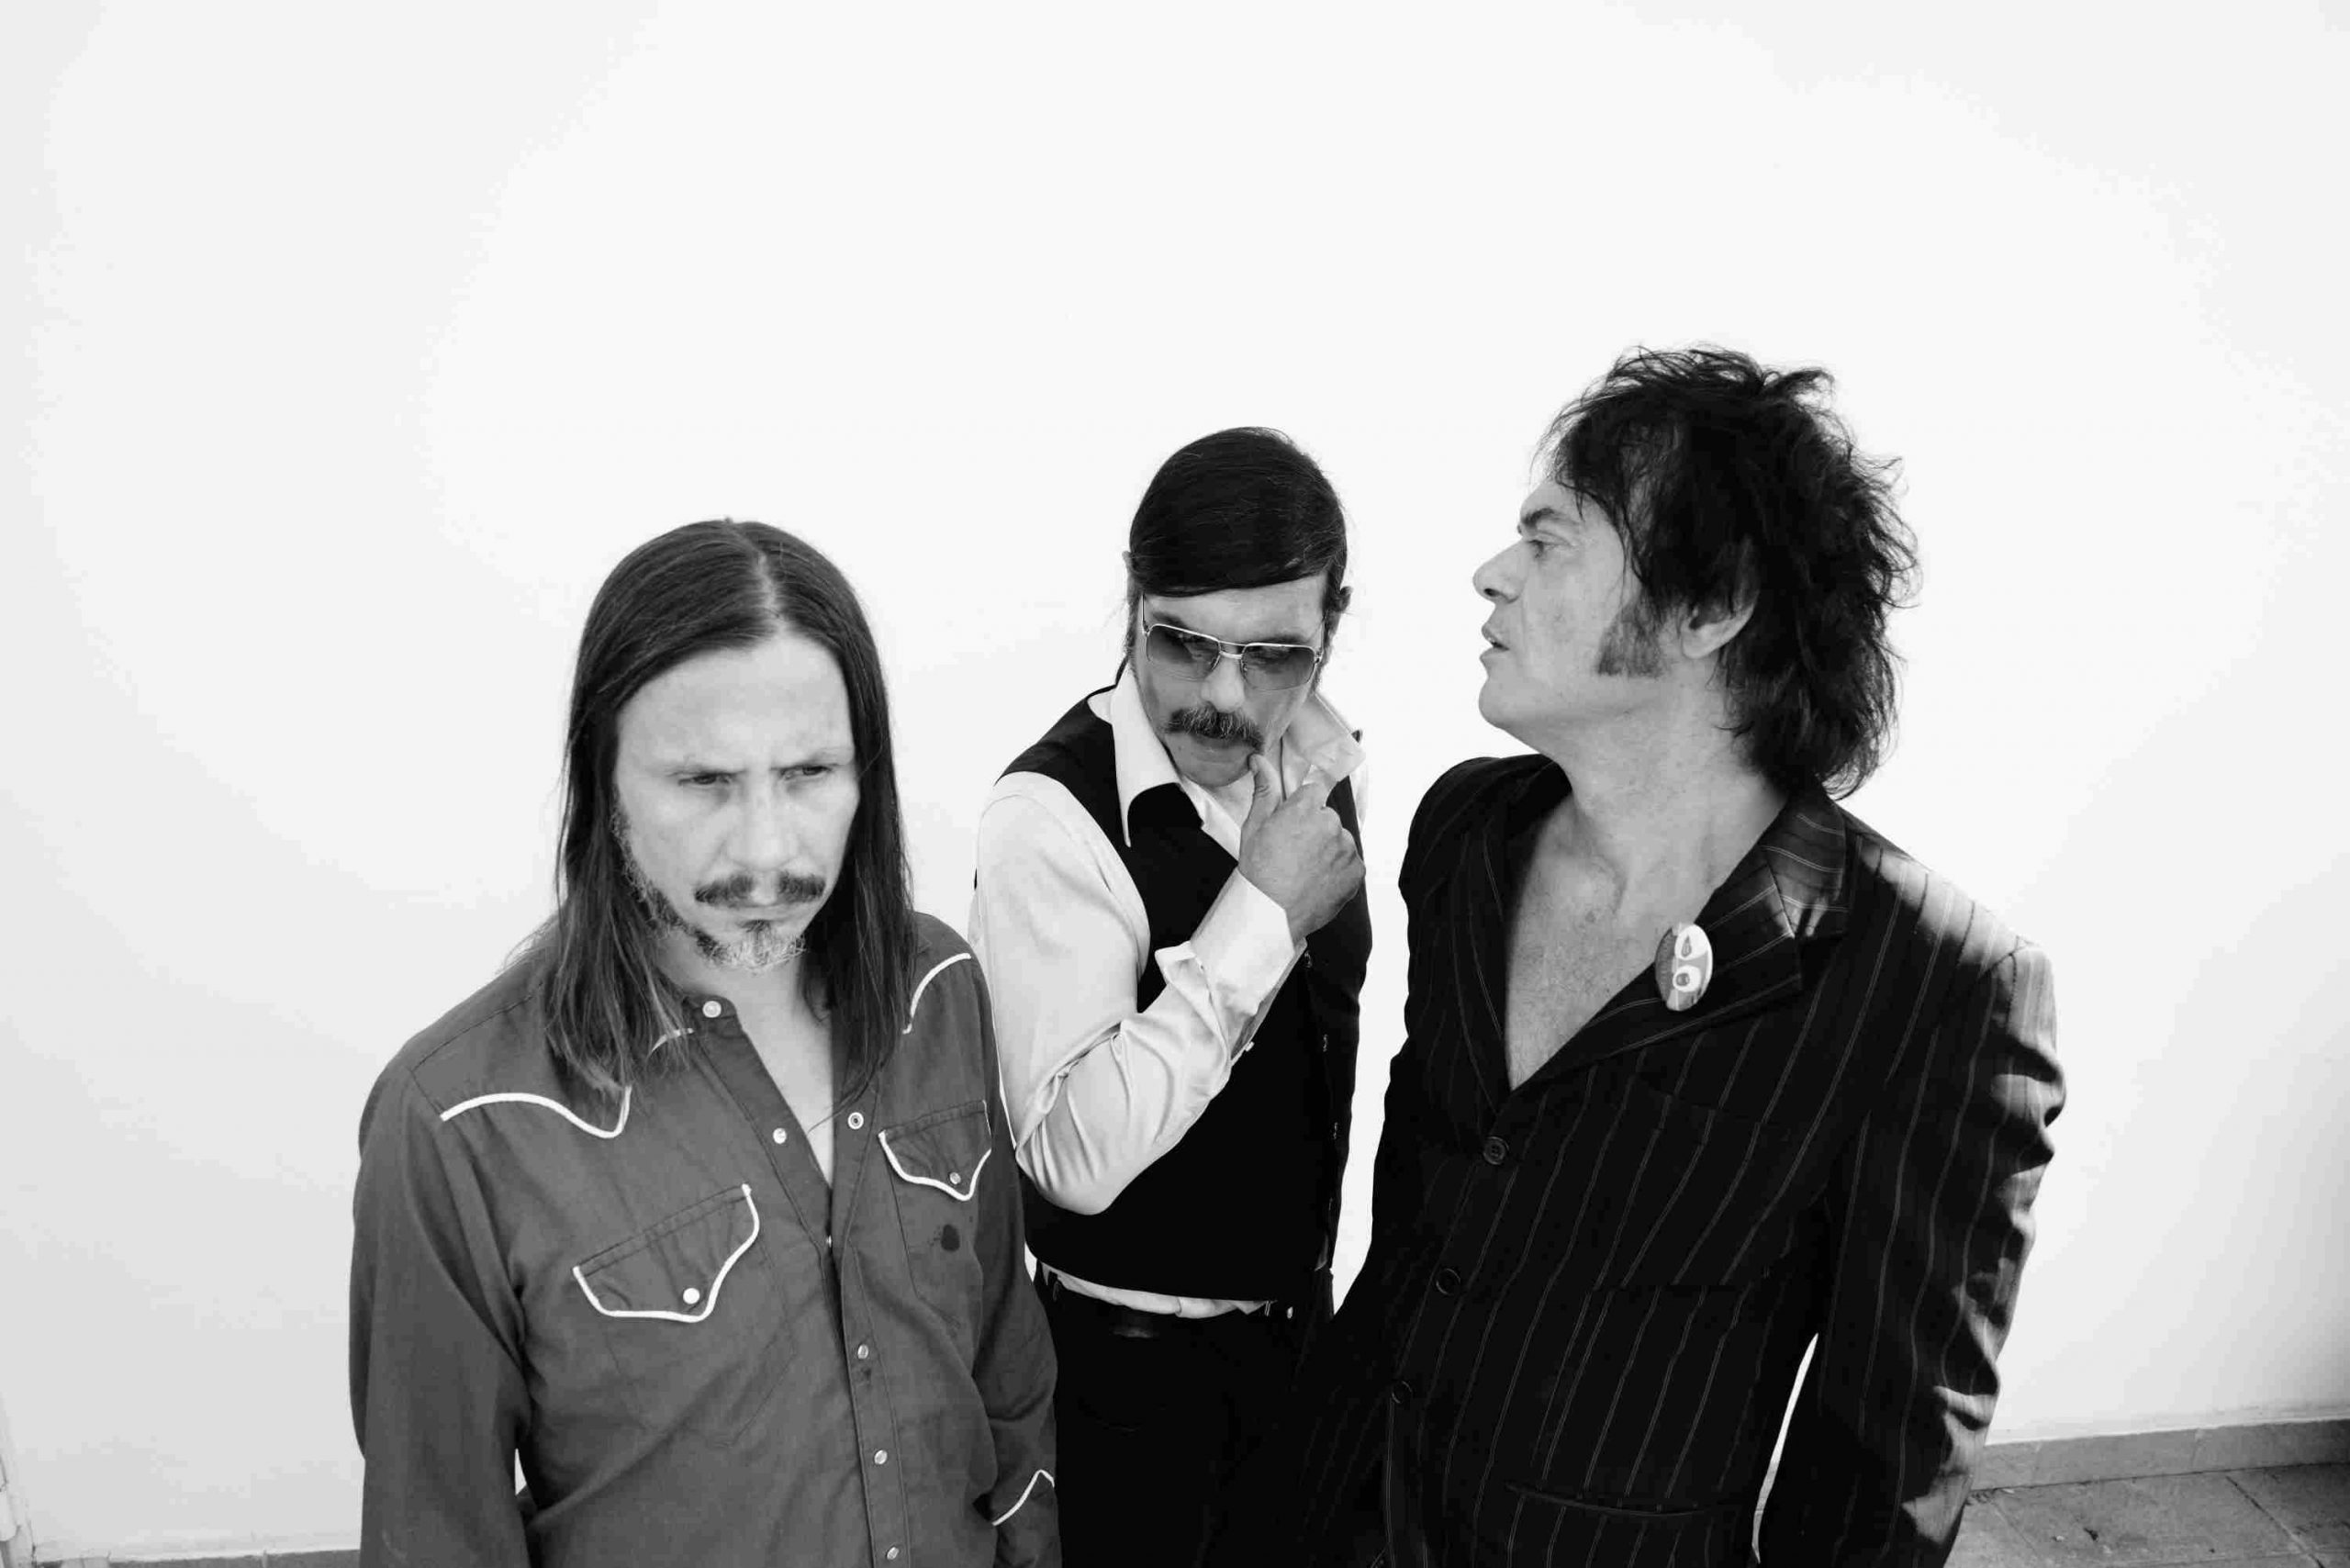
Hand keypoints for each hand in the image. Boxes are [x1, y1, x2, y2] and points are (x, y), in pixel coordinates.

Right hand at [1236, 754, 1364, 945]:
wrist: (1272, 914)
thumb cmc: (1259, 871)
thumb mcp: (1254, 827)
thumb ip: (1264, 790)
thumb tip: (1260, 761)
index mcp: (1306, 808)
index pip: (1313, 793)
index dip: (1301, 809)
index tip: (1292, 826)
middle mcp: (1331, 823)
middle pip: (1327, 817)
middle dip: (1315, 830)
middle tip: (1295, 853)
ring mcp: (1347, 848)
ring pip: (1340, 840)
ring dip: (1329, 850)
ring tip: (1306, 870)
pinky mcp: (1357, 870)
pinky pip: (1351, 862)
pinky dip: (1339, 870)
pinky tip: (1319, 881)